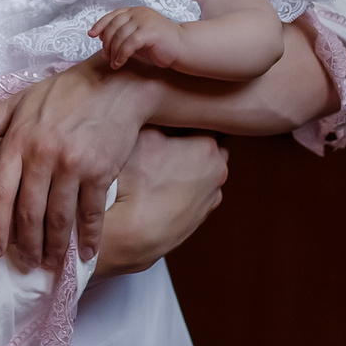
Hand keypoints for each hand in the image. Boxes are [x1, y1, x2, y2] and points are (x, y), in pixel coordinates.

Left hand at [0, 58, 163, 271]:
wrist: (114, 85)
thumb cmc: (64, 93)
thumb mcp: (20, 101)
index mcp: (18, 140)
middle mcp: (42, 155)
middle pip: (28, 212)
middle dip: (25, 244)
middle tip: (25, 264)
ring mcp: (72, 165)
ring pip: (58, 217)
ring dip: (55, 247)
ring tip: (52, 263)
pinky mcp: (100, 171)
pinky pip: (90, 212)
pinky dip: (89, 236)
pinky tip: (88, 253)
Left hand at [88, 5, 183, 70]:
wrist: (182, 47)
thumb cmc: (159, 44)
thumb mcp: (137, 35)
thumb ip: (122, 33)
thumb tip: (101, 37)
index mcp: (135, 11)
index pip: (113, 15)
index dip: (100, 24)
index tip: (91, 35)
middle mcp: (139, 12)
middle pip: (113, 26)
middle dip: (106, 42)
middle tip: (105, 56)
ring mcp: (144, 21)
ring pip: (119, 36)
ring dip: (113, 51)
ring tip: (113, 62)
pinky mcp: (149, 32)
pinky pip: (129, 44)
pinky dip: (121, 55)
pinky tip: (119, 63)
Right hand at [98, 129, 226, 276]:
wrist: (126, 237)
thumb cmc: (130, 186)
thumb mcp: (139, 136)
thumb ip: (159, 118)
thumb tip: (163, 109)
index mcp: (208, 147)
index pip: (203, 119)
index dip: (183, 116)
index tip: (168, 116)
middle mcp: (218, 173)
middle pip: (207, 144)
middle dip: (189, 140)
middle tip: (164, 138)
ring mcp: (210, 198)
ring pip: (201, 171)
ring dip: (186, 166)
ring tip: (157, 166)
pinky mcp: (198, 218)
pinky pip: (193, 193)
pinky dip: (181, 189)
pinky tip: (158, 189)